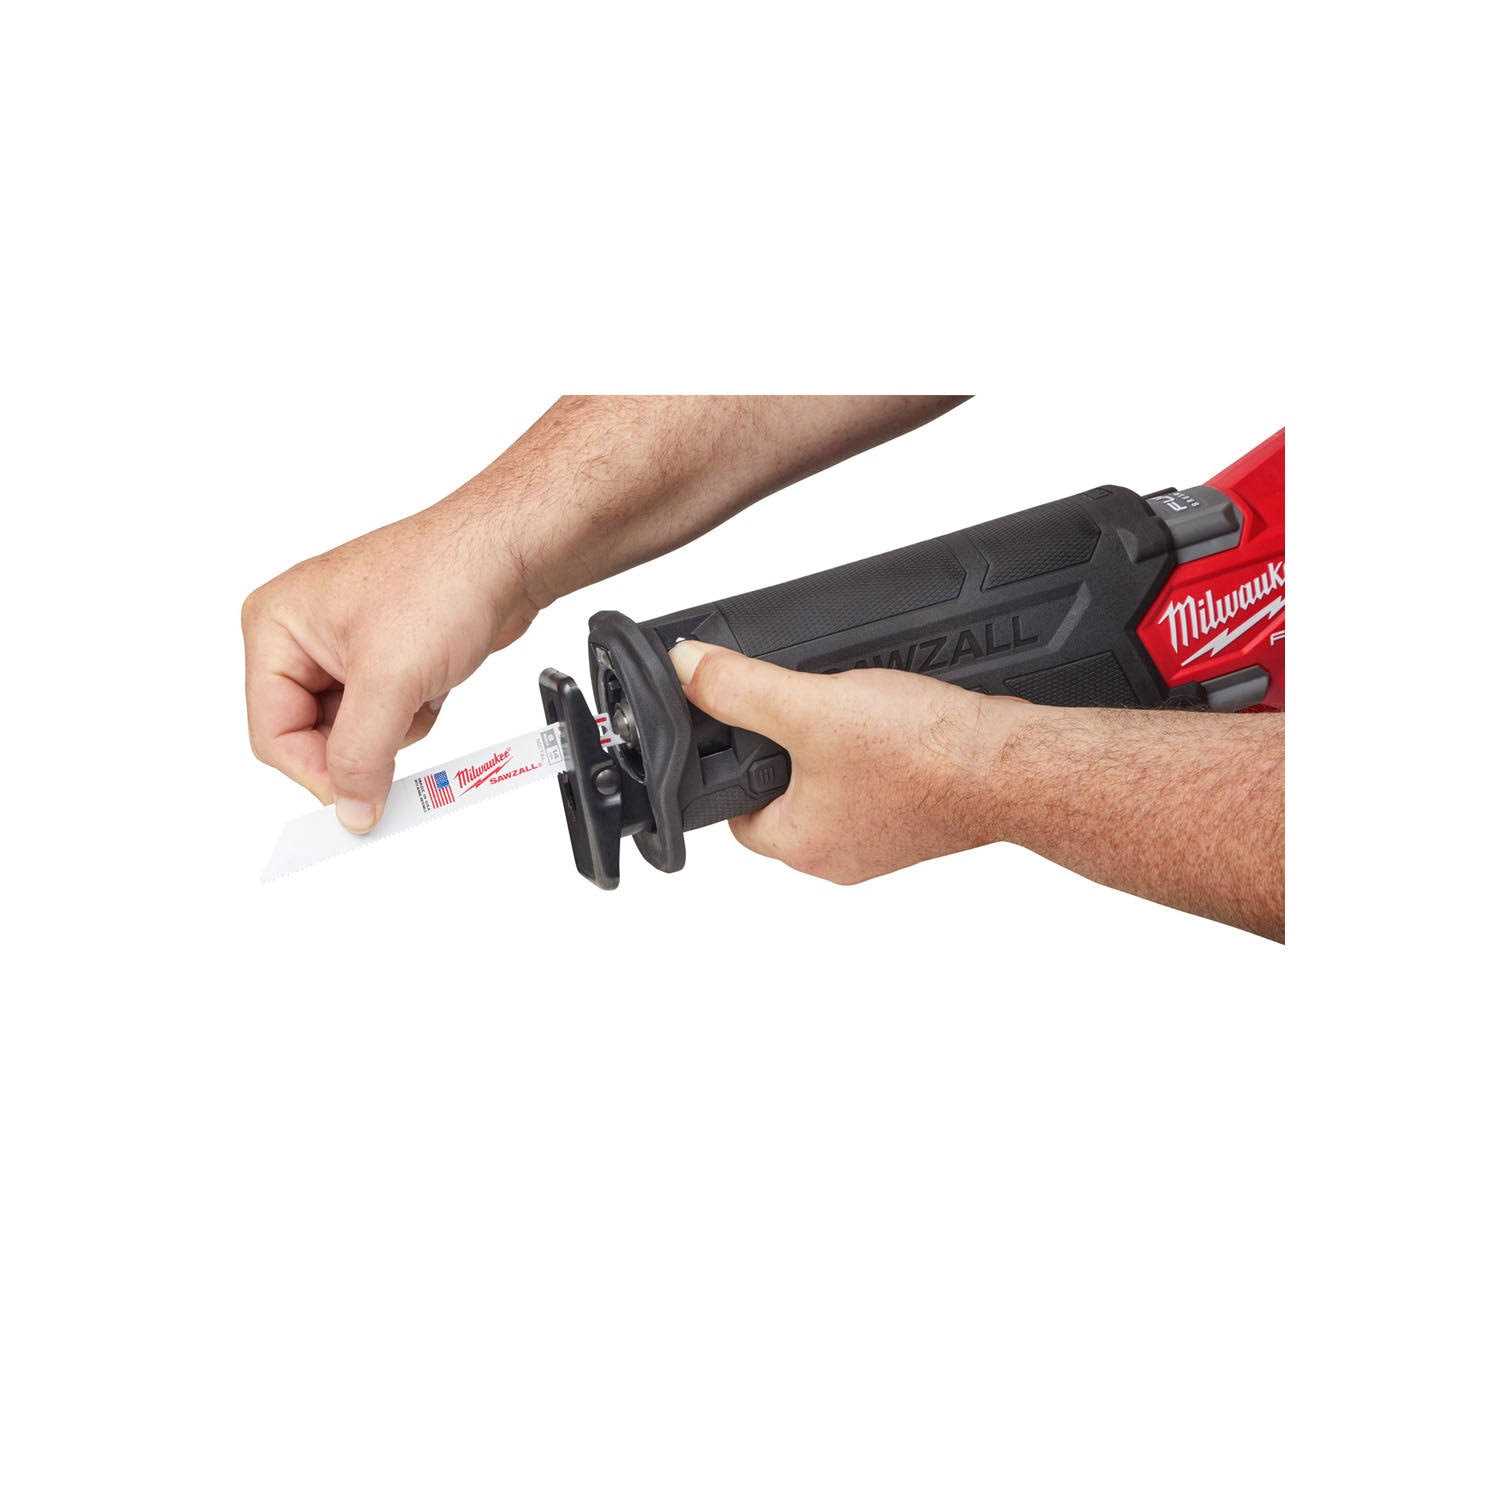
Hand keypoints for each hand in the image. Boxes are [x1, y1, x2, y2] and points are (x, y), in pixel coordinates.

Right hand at [242, 501, 539, 829]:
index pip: (273, 734)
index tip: (359, 801)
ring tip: (421, 685)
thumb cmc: (443, 579)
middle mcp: (298, 635)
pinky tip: (434, 679)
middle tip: (403, 729)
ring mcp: (343, 646)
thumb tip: (350, 812)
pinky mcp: (384, 656)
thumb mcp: (390, 680)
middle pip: (311, 736)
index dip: (317, 772)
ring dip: (394, 726)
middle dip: (365, 740)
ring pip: (353, 731)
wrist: (507, 553)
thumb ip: (361, 756)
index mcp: (274, 626)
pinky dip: (413, 711)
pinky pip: (385, 716)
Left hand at [668, 641, 1029, 883]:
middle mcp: (842, 855)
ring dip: (838, 748)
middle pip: (786, 799)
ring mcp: (887, 841)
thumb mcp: (811, 708)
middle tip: (801, 708)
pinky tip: (894, 722)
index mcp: (804, 846)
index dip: (733, 767)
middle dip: (789, 750)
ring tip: (850, 711)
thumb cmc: (926, 755)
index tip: (740, 729)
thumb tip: (686, 670)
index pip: (736, 815)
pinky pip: (883, 785)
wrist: (1014, 764)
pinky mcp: (923, 819)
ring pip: (837, 789)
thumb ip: (740, 689)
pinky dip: (881, 754)